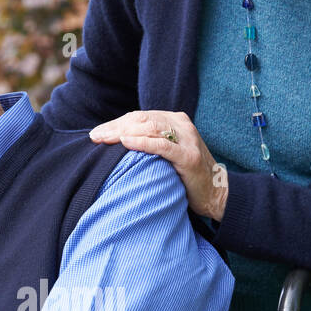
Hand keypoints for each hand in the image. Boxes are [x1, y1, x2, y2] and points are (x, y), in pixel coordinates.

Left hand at [89, 111, 228, 221]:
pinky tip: (125, 142)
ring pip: (149, 128)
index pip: (140, 117)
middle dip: (115, 127)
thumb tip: (119, 142)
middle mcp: (182, 125)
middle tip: (94, 136)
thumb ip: (151, 143)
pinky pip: (162, 145)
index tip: (97, 133)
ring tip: (104, 138)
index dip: (117, 123)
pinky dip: (142, 142)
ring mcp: (187, 139)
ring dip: (123, 132)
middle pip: (142, 120)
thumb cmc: (186, 176)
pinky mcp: (188, 156)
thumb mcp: (168, 153)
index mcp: (175, 121)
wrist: (216, 193)